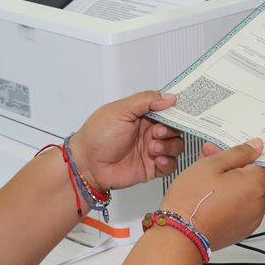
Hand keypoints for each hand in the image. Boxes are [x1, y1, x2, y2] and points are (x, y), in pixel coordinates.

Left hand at [68, 92, 185, 189]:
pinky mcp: (151, 167)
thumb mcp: (120, 110)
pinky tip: (157, 159)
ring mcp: (150, 150)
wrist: (87, 164)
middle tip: (156, 132)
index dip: (174, 110)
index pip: (166, 109)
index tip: (177, 111)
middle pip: (175, 128)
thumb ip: (145, 100)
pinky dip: (168, 162)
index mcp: (142, 115)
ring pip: (176, 146)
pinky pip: (171, 165)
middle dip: (170, 130)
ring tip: (153, 147)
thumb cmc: (96, 136)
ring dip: (169, 146)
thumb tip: (168, 97)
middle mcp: (148, 131)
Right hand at [158, 140, 264, 250]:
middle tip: (214, 159)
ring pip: (248, 193)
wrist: (181, 235)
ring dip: (233, 183)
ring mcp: (251, 219)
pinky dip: (232, 200)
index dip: (254, 153)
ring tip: (208, 178)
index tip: (242, 150)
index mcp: (256, 185)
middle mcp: (259, 204)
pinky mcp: (241, 230)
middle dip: (238, 167)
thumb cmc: (193, 201)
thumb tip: (255, 147)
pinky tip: (212, 195)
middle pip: (256, 178)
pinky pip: (242, 208)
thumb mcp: (213, 164)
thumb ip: (239, 153)